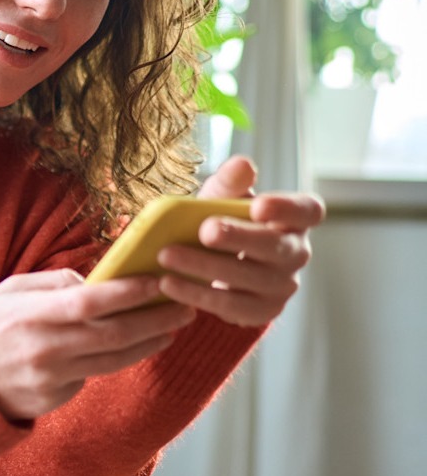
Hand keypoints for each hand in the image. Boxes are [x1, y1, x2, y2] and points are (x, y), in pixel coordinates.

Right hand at [0, 269, 195, 420]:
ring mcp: (51, 380)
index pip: (87, 303)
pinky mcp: (55, 400)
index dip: (126, 293)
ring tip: (173, 327)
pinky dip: (118, 358)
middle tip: (185, 306)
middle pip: (112, 335)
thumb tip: (98, 282)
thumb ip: (54, 283)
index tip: (156, 282)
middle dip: (154, 320)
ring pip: (113, 360)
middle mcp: (44, 350)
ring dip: (149, 343)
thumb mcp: (11, 290)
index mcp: (30, 315)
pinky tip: (138, 344)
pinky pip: (94, 375)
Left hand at [156, 155, 325, 326]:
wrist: (212, 263)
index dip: (287, 208)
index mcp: (294, 219)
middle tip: (204, 230)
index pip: (307, 211)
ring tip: (167, 256)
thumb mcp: (222, 198)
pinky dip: (197, 295)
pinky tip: (168, 283)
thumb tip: (242, 164)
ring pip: (248, 279)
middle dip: (238, 238)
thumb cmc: (223, 221)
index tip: (258, 205)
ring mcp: (282, 286)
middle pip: (274, 247)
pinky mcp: (262, 311)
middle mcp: (296, 253)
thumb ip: (230, 182)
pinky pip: (231, 306)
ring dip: (205, 268)